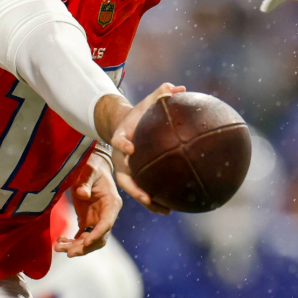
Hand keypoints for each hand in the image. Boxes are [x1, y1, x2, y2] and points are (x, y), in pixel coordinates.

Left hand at [55, 152, 120, 256]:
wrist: (91, 166)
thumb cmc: (92, 166)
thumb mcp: (89, 170)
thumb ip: (86, 181)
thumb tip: (82, 194)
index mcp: (112, 203)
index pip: (107, 224)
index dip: (97, 234)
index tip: (85, 243)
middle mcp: (107, 214)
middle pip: (99, 237)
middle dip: (85, 247)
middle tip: (68, 252)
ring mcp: (98, 219)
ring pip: (90, 240)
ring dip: (76, 247)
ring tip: (59, 248)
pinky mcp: (88, 221)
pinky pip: (82, 236)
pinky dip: (72, 242)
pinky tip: (60, 242)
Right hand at [110, 82, 183, 214]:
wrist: (128, 126)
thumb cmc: (140, 114)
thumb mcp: (147, 102)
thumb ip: (160, 94)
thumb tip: (178, 88)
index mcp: (121, 138)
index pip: (119, 140)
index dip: (123, 144)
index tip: (131, 148)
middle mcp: (121, 158)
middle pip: (123, 176)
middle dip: (134, 187)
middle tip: (145, 196)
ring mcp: (126, 170)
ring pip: (134, 189)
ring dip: (147, 200)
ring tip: (163, 209)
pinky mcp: (136, 177)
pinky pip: (145, 190)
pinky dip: (155, 201)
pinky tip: (171, 208)